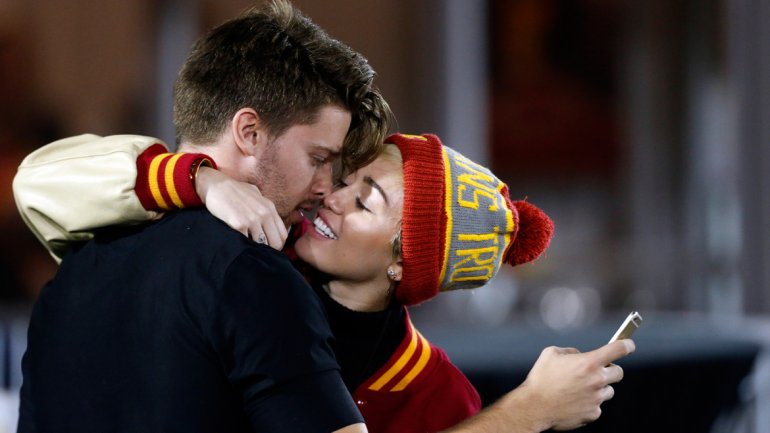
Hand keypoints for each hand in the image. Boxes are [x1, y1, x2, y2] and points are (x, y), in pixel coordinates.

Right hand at [195, 167, 287, 248]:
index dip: (277, 244)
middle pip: (275, 243)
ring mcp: (252, 220)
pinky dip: (243, 245)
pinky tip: (238, 241)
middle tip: (258, 250)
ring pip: (261, 245)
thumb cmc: (235, 191)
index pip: (283, 235)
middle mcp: (264, 214)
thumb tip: (272, 224)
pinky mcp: (239, 224)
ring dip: (255, 248)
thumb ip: (266, 209)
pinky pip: (246, 242)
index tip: (268, 247)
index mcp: (270, 208)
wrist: (216, 185)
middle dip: (268, 250)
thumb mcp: (257, 196)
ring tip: (247, 245)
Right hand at [520, 339, 634, 430]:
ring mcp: (596, 399)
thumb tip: (578, 356)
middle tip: (597, 372)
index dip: (627, 345)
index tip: (629, 345)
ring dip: (598, 388)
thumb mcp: (551, 353)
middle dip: (610, 370)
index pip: (618, 349)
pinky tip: (573, 402)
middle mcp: (597, 380)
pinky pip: (597, 406)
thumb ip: (570, 352)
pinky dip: (589, 403)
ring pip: (608, 391)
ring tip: (579, 390)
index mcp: (589, 362)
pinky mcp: (593, 414)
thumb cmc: (540, 378)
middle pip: (619, 373)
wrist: (534, 407)